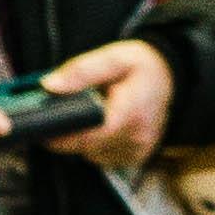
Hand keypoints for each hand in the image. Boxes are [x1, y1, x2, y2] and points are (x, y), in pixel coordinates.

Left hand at [32, 38, 173, 167]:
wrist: (171, 78)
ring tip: (89, 114)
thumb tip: (49, 86)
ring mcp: (138, 151)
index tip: (44, 125)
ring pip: (91, 155)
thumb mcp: (113, 57)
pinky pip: (103, 158)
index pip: (90, 135)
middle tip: (64, 110)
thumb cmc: (141, 66)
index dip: (62, 134)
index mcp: (132, 112)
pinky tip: (100, 126)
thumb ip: (80, 71)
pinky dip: (95, 144)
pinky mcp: (136, 157)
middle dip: (69, 132)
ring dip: (82, 139)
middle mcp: (138, 137)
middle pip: (86, 147)